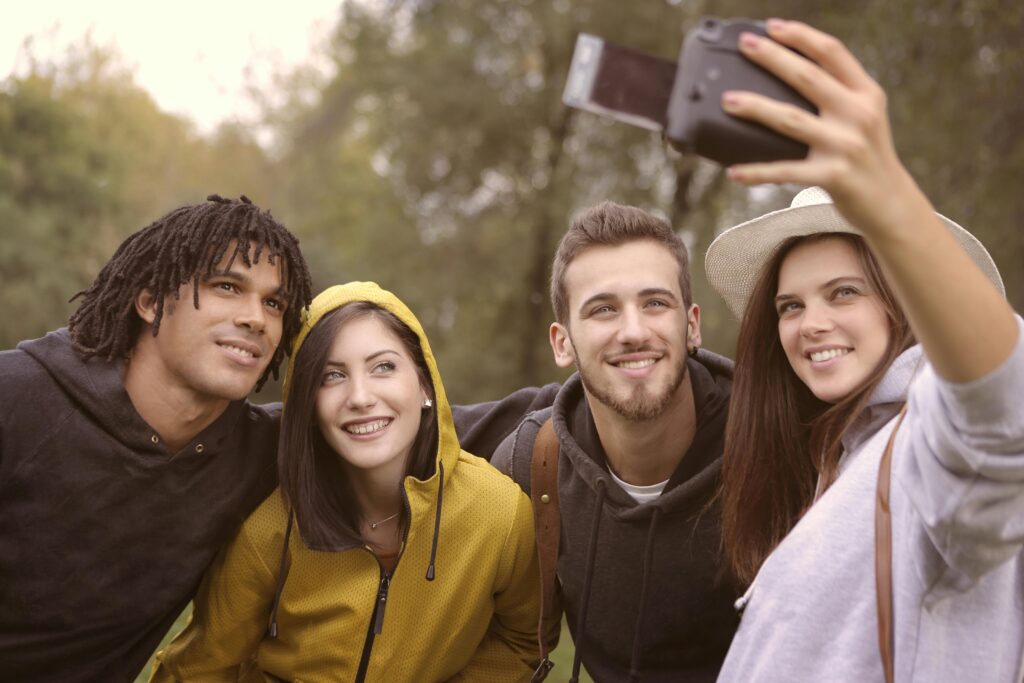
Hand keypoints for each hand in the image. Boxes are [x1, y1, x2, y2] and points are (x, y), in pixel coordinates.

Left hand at [721, 19, 915, 233]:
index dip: (801, 36)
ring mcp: (845, 145)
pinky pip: (785, 171)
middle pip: (807, 77)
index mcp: (865, 94)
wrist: (891, 203)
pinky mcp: (832, 176)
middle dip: (773, 58)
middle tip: (745, 45)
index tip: (772, 26)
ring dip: (756, 108)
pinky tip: (734, 171)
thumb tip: (788, 76)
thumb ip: (837, 95)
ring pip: (791, 120)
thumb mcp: (863, 117)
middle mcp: (857, 114)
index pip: (832, 53)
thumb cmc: (867, 156)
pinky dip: (758, 172)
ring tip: (728, 100)